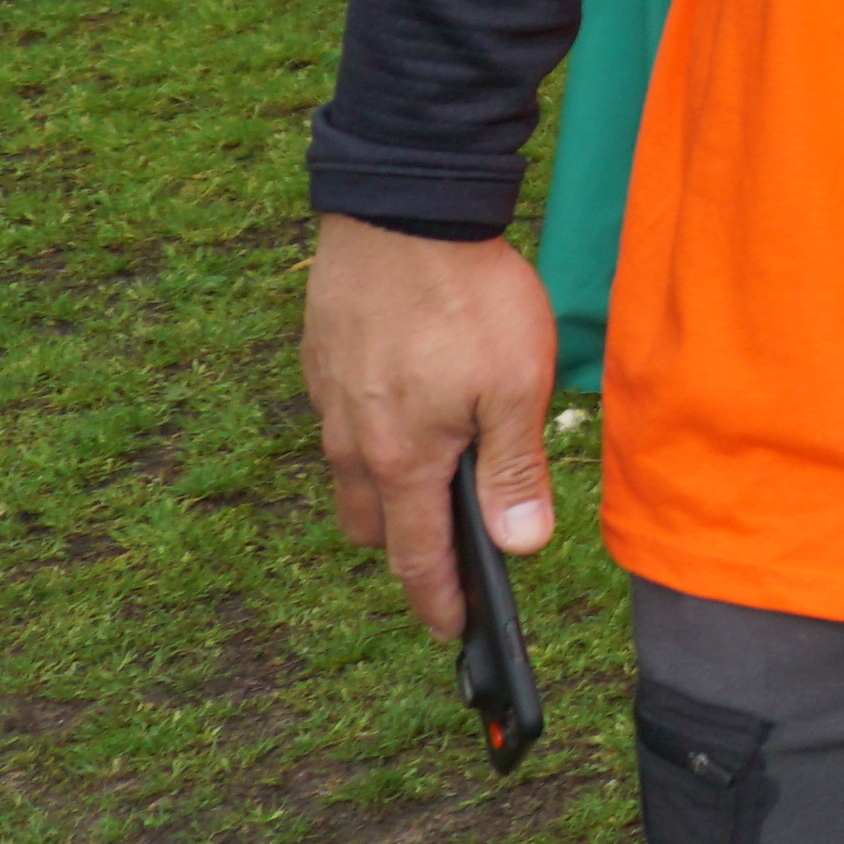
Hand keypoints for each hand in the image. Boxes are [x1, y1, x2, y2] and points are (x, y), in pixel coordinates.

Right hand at [304, 218, 562, 635]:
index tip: (453, 631)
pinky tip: (411, 406)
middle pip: (374, 525)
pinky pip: (342, 422)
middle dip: (408, 548)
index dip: (437, 601)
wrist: (402, 211)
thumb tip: (520, 546)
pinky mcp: (323, 361)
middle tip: (451, 549)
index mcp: (401, 459)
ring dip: (389, 490)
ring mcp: (328, 400)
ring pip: (352, 474)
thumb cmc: (467, 298)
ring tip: (437, 474)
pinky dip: (373, 435)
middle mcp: (351, 441)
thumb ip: (514, 471)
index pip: (415, 557)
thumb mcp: (515, 388)